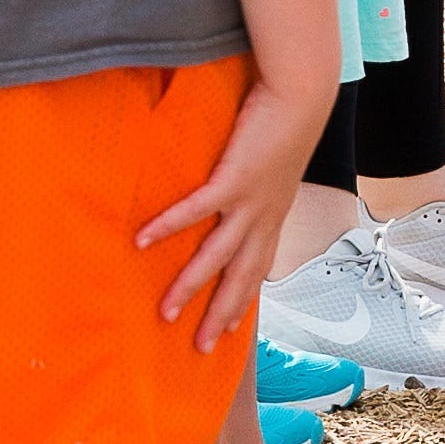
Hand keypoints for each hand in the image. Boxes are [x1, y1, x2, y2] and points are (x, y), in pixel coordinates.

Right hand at [136, 68, 332, 349]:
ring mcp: (250, 202)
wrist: (302, 95)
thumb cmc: (285, 120)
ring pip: (216, 256)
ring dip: (190, 287)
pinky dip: (168, 226)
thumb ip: (254, 180)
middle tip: (200, 348)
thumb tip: (236, 184)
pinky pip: (195, 210)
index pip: (258, 268)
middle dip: (220, 315)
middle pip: (240, 278)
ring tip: (165, 312)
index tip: (231, 330)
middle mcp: (264, 217)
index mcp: (273, 215)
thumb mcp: (274, 161)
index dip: (244, 299)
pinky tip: (142, 241)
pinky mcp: (234, 179)